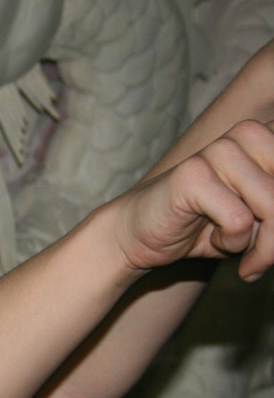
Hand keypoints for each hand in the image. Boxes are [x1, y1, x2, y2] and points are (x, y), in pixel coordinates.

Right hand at [113, 120, 273, 279]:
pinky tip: (213, 242)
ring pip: (273, 206)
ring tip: (243, 257)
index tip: (273, 244)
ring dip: (264, 246)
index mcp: (266, 139)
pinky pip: (240, 220)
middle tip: (263, 262)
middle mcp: (247, 135)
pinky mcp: (194, 174)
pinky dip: (232, 242)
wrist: (137, 235)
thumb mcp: (259, 220)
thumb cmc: (202, 227)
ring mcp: (219, 151)